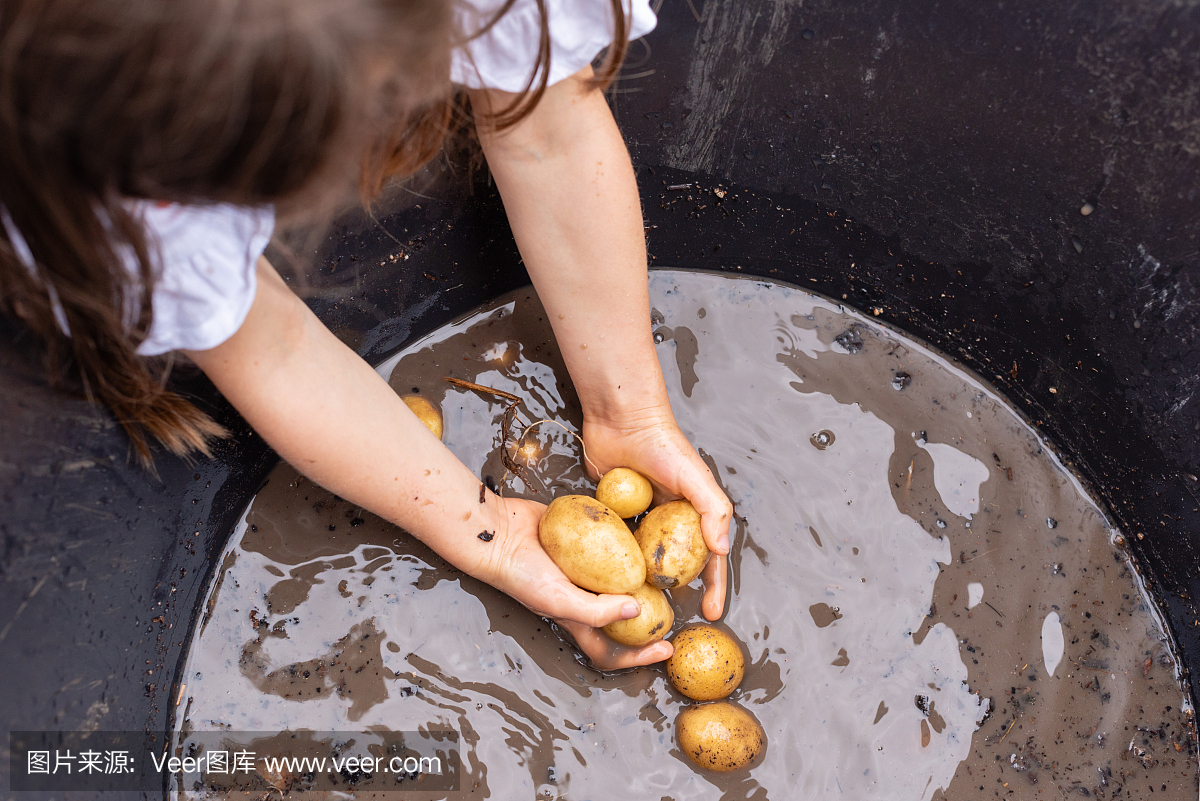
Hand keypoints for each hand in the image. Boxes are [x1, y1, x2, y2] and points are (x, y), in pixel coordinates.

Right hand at [472, 495, 674, 668]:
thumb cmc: (520, 572)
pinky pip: (612, 547)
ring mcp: (585, 569)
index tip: (667, 648)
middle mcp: (585, 597)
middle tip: (676, 608)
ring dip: (643, 579)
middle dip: (650, 619)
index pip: (611, 650)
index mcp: (578, 619)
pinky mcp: (583, 542)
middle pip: (623, 617)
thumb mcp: (557, 599)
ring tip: (667, 572)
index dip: (639, 657)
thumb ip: (595, 610)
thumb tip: (637, 611)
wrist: (498, 531)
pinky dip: (627, 544)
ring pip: (621, 580)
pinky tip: (645, 533)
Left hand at [582, 409, 732, 621]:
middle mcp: (668, 519)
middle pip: (675, 564)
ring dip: (643, 583)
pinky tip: (608, 583)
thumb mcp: (694, 476)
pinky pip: (615, 544)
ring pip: (644, 558)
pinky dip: (614, 562)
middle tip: (672, 619)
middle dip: (677, 593)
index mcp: (692, 513)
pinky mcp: (613, 513)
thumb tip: (722, 551)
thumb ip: (712, 510)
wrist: (620, 420)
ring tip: (639, 610)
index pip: (709, 558)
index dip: (714, 587)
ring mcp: (640, 517)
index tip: (711, 615)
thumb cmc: (662, 444)